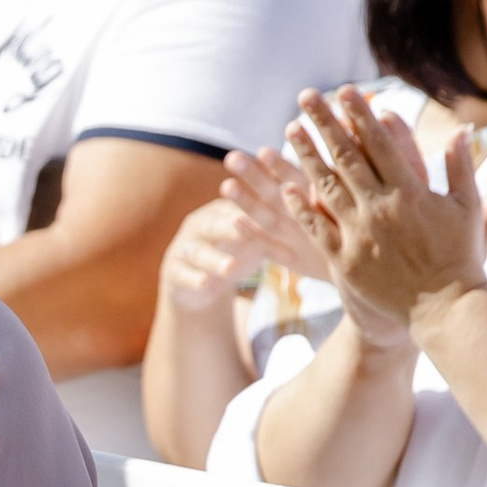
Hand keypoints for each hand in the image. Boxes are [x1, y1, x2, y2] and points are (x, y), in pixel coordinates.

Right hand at [158, 193, 266, 320]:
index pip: (236, 203)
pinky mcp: (173, 272)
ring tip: (229, 268)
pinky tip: (206, 285)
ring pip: (197, 252)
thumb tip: (313, 206)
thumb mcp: (253, 237)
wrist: (198, 282)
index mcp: (221, 211)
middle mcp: (200, 225)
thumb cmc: (233, 252)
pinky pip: (182, 275)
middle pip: (213, 223)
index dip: (249, 201)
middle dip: (227, 224)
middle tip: (242, 224)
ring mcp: (184, 248)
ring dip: (214, 259)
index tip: (267, 201)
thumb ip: (272, 224)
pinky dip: (194, 280)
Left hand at [282, 87, 486, 341]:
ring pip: (325, 187)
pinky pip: (316, 228)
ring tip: (290, 131)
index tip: (345, 92)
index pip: (380, 143)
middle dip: (325, 124)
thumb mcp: (467, 208)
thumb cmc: (460, 257)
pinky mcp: (345, 261)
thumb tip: (459, 130)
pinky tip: (286, 186)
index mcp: (411, 192)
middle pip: (346, 157)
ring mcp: (360, 234)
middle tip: (306, 97)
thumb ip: (459, 167)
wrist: (445, 310)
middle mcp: (381, 208)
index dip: (360, 115)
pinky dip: (301, 206)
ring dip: (305, 156)